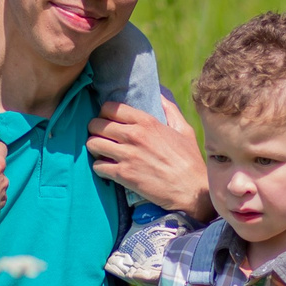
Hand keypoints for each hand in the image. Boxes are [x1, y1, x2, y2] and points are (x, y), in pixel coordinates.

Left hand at [87, 100, 211, 220]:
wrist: (191, 190)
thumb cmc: (189, 160)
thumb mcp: (184, 130)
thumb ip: (170, 110)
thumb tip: (160, 95)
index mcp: (147, 121)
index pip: (111, 108)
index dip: (105, 113)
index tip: (108, 121)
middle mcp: (134, 135)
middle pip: (97, 125)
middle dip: (95, 130)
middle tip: (102, 137)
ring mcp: (127, 155)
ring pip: (93, 144)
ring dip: (95, 148)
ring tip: (102, 152)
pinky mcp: (124, 175)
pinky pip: (98, 166)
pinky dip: (100, 168)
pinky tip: (108, 169)